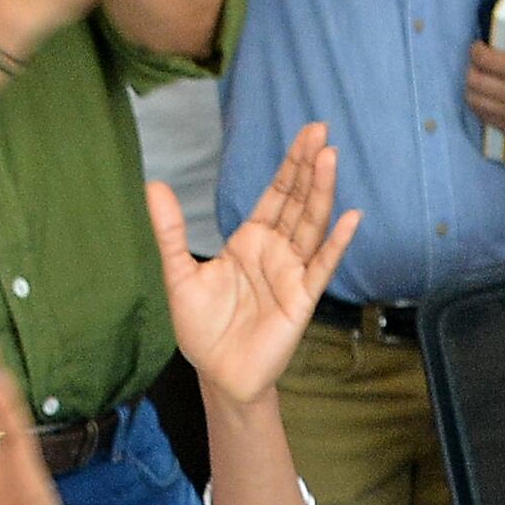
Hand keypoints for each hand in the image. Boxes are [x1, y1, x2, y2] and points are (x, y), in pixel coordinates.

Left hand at [159, 121, 358, 406]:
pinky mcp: (301, 299)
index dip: (291, 164)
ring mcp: (292, 274)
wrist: (217, 374)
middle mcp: (277, 252)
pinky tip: (351, 217)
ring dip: (322, 193)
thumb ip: (170, 231)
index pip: (277, 195)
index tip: (308, 133)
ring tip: (331, 158)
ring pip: (311, 226)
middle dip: (309, 166)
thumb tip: (154, 184)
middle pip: (297, 201)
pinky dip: (336, 243)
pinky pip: (321, 267)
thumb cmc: (202, 328)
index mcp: (251, 241)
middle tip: (321, 130)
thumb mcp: (178, 273)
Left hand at [460, 23, 504, 143]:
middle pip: (473, 80)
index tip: (479, 47)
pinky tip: (488, 93)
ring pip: (472, 98)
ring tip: (482, 77)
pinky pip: (480, 113)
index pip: (483, 59)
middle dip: (472, 68)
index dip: (477, 50)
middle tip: (479, 63)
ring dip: (472, 86)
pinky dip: (479, 102)